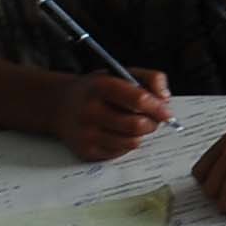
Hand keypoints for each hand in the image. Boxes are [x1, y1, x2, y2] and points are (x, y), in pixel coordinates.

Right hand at [56, 68, 172, 160]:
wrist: (58, 105)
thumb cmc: (96, 89)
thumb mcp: (120, 73)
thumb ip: (150, 79)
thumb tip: (164, 98)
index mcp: (101, 86)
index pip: (137, 99)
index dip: (157, 108)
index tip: (166, 112)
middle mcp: (90, 111)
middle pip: (136, 125)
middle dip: (152, 123)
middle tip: (153, 119)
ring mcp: (86, 133)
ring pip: (131, 142)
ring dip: (141, 135)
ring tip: (136, 124)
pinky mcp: (86, 151)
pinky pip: (119, 153)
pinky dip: (126, 143)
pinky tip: (119, 132)